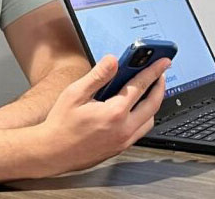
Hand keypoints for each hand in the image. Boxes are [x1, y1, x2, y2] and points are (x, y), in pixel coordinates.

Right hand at [39, 54, 168, 173]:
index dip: (154, 71)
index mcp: (114, 113)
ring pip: (150, 120)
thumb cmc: (60, 125)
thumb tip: (113, 60)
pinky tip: (136, 109)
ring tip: (150, 90)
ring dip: (153, 104)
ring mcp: (123, 141)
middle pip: (153, 104)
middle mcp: (123, 129)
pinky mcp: (120, 149)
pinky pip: (141, 131)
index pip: (141, 86)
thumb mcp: (75, 93)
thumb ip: (98, 75)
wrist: (51, 153)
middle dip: (160, 86)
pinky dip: (144, 117)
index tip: (164, 62)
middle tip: (161, 73)